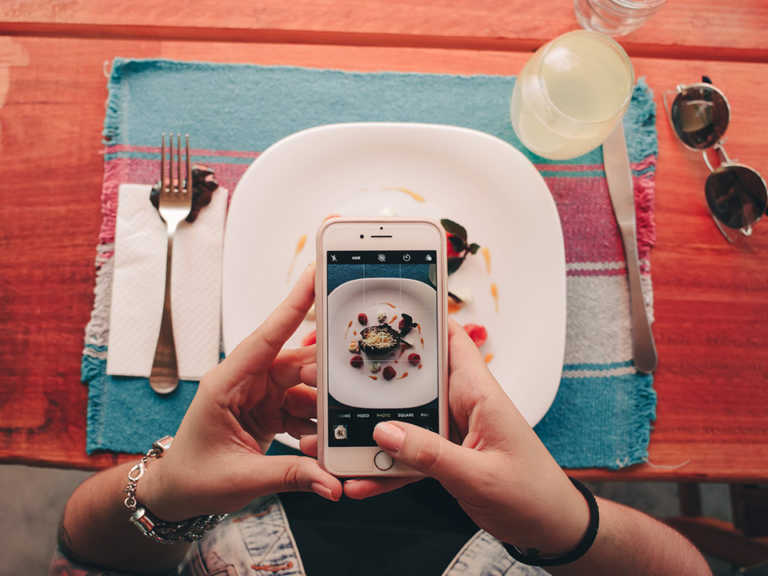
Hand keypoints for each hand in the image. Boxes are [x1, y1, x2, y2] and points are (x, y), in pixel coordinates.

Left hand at [137, 265, 341, 520]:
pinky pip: (302, 407)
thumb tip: (332, 482)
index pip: (265, 338)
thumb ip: (291, 475)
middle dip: (324, 375)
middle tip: (350, 387)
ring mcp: (259, 395)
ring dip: (321, 407)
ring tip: (333, 430)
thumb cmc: (193, 478)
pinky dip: (316, 424)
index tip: (315, 277)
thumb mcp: (242, 479)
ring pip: (304, 386)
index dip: (292, 306)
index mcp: (226, 383)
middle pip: (295, 363)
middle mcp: (245, 382)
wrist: (178, 494)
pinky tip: (321, 442)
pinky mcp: (269, 410)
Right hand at [343, 320, 588, 553]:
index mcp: (479, 394)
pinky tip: (363, 480)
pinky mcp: (445, 455)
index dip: (423, 318)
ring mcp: (452, 430)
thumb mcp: (479, 476)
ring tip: (338, 440)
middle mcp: (463, 405)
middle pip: (414, 379)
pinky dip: (387, 466)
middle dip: (377, 378)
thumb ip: (432, 455)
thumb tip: (385, 432)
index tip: (384, 308)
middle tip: (337, 377)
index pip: (451, 340)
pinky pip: (409, 453)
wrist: (549, 529)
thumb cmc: (532, 495)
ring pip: (405, 418)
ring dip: (374, 430)